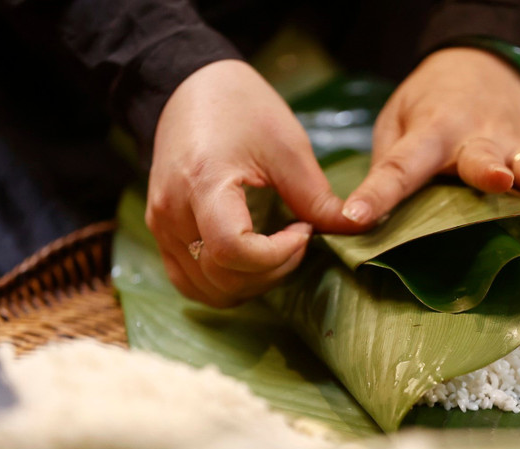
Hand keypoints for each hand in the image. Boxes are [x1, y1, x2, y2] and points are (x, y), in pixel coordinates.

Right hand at [146, 60, 361, 306]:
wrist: (191, 87)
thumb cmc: (242, 108)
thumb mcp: (289, 148)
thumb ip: (318, 198)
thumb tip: (359, 228)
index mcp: (203, 183)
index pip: (233, 251)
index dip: (278, 254)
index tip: (303, 229)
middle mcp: (171, 212)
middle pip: (223, 278)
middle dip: (273, 271)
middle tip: (298, 239)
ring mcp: (160, 227)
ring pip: (207, 291)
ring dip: (251, 284)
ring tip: (277, 250)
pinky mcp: (161, 234)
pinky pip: (191, 282)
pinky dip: (226, 284)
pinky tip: (254, 259)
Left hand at [341, 48, 519, 226]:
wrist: (486, 66)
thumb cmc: (430, 104)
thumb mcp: (396, 123)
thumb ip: (388, 166)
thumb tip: (364, 225)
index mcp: (433, 130)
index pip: (401, 164)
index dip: (378, 193)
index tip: (356, 220)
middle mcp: (480, 139)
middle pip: (484, 158)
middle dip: (490, 171)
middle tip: (495, 180)